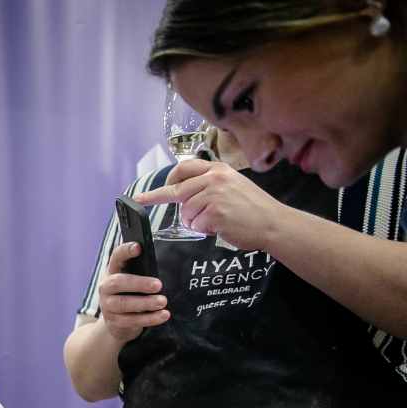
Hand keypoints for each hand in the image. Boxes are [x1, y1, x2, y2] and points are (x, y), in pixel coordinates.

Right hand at [97, 242, 167, 342]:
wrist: (117, 323)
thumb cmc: (131, 295)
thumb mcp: (134, 280)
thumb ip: (144, 271)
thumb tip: (169, 261)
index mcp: (113, 271)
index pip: (116, 257)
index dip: (125, 251)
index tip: (138, 247)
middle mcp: (106, 287)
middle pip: (118, 282)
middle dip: (139, 283)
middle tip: (158, 285)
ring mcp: (107, 305)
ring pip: (124, 304)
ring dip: (145, 303)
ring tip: (162, 302)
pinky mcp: (114, 321)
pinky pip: (131, 320)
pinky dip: (149, 318)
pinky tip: (163, 315)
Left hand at [133, 159, 285, 249]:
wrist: (273, 222)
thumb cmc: (252, 208)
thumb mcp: (232, 185)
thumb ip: (208, 184)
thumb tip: (181, 193)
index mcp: (218, 169)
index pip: (183, 169)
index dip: (164, 180)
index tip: (146, 191)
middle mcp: (215, 178)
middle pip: (177, 191)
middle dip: (161, 200)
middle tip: (143, 200)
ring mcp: (215, 195)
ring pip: (185, 211)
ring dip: (193, 221)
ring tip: (213, 221)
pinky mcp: (215, 213)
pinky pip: (195, 225)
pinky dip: (203, 230)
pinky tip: (219, 227)